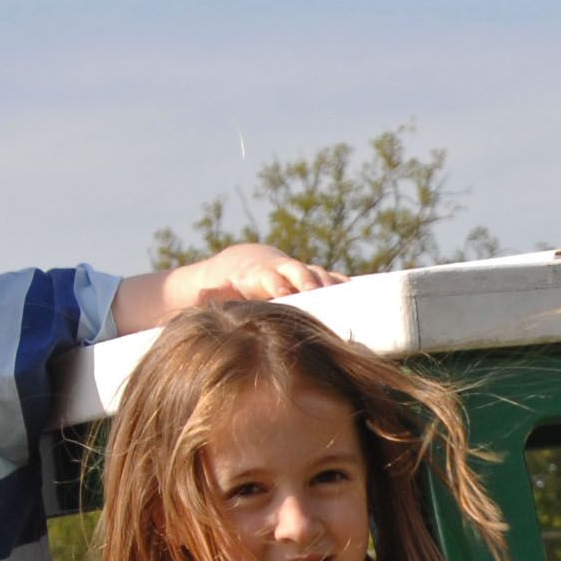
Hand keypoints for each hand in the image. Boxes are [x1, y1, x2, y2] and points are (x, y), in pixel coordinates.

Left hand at [162, 242, 338, 311]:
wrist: (245, 264)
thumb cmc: (230, 287)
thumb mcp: (218, 292)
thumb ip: (212, 295)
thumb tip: (201, 296)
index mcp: (257, 274)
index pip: (268, 277)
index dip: (277, 284)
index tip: (284, 295)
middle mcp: (281, 270)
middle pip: (297, 272)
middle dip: (308, 280)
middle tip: (318, 292)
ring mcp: (298, 273)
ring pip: (317, 273)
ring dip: (330, 283)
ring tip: (346, 294)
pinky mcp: (313, 278)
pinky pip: (331, 279)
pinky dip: (343, 284)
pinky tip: (359, 293)